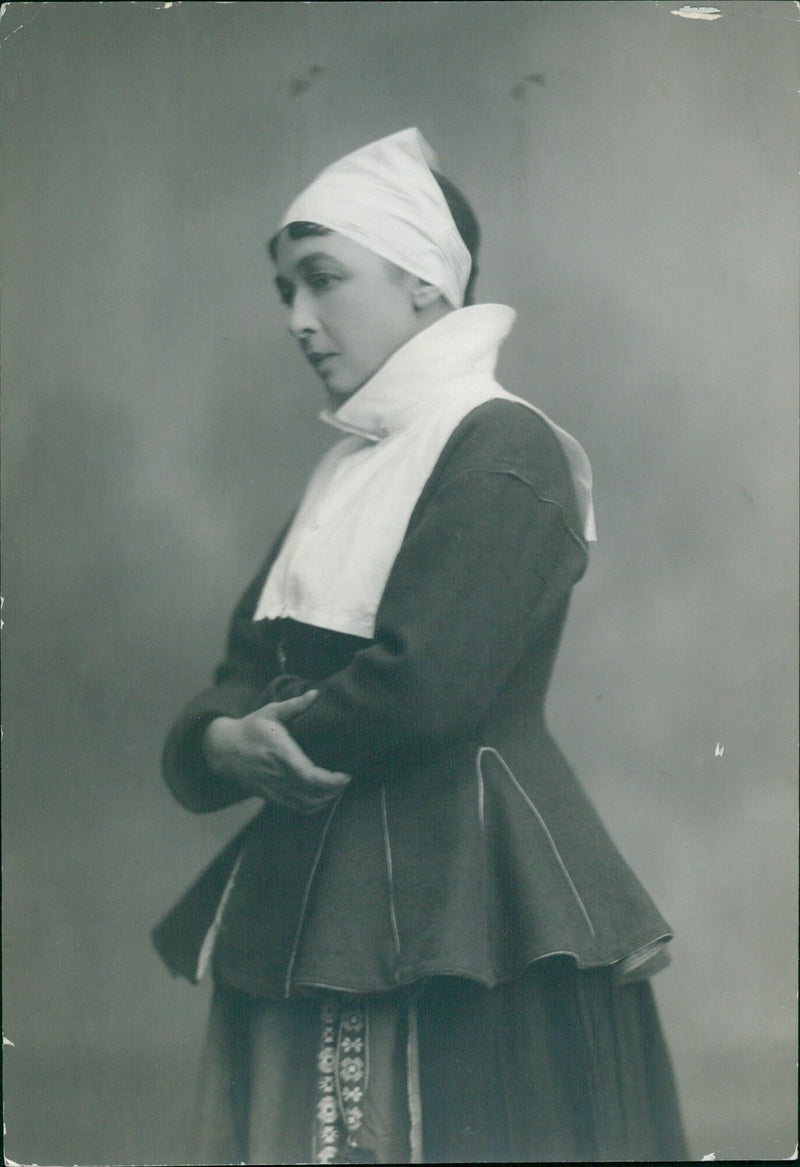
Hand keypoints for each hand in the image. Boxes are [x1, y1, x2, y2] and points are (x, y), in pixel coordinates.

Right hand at [202, 690, 350, 813]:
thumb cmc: (251, 728)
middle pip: (312, 793)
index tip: (346, 775)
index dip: (331, 781)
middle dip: (334, 790)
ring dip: (326, 799)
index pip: (309, 776)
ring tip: (337, 787)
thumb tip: (316, 693)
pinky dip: (314, 806)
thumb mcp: (271, 712)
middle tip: (346, 779)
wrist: (224, 750)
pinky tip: (323, 796)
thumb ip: (295, 705)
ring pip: (306, 804)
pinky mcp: (271, 796)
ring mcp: (273, 789)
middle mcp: (277, 775)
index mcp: (280, 753)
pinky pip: (297, 808)